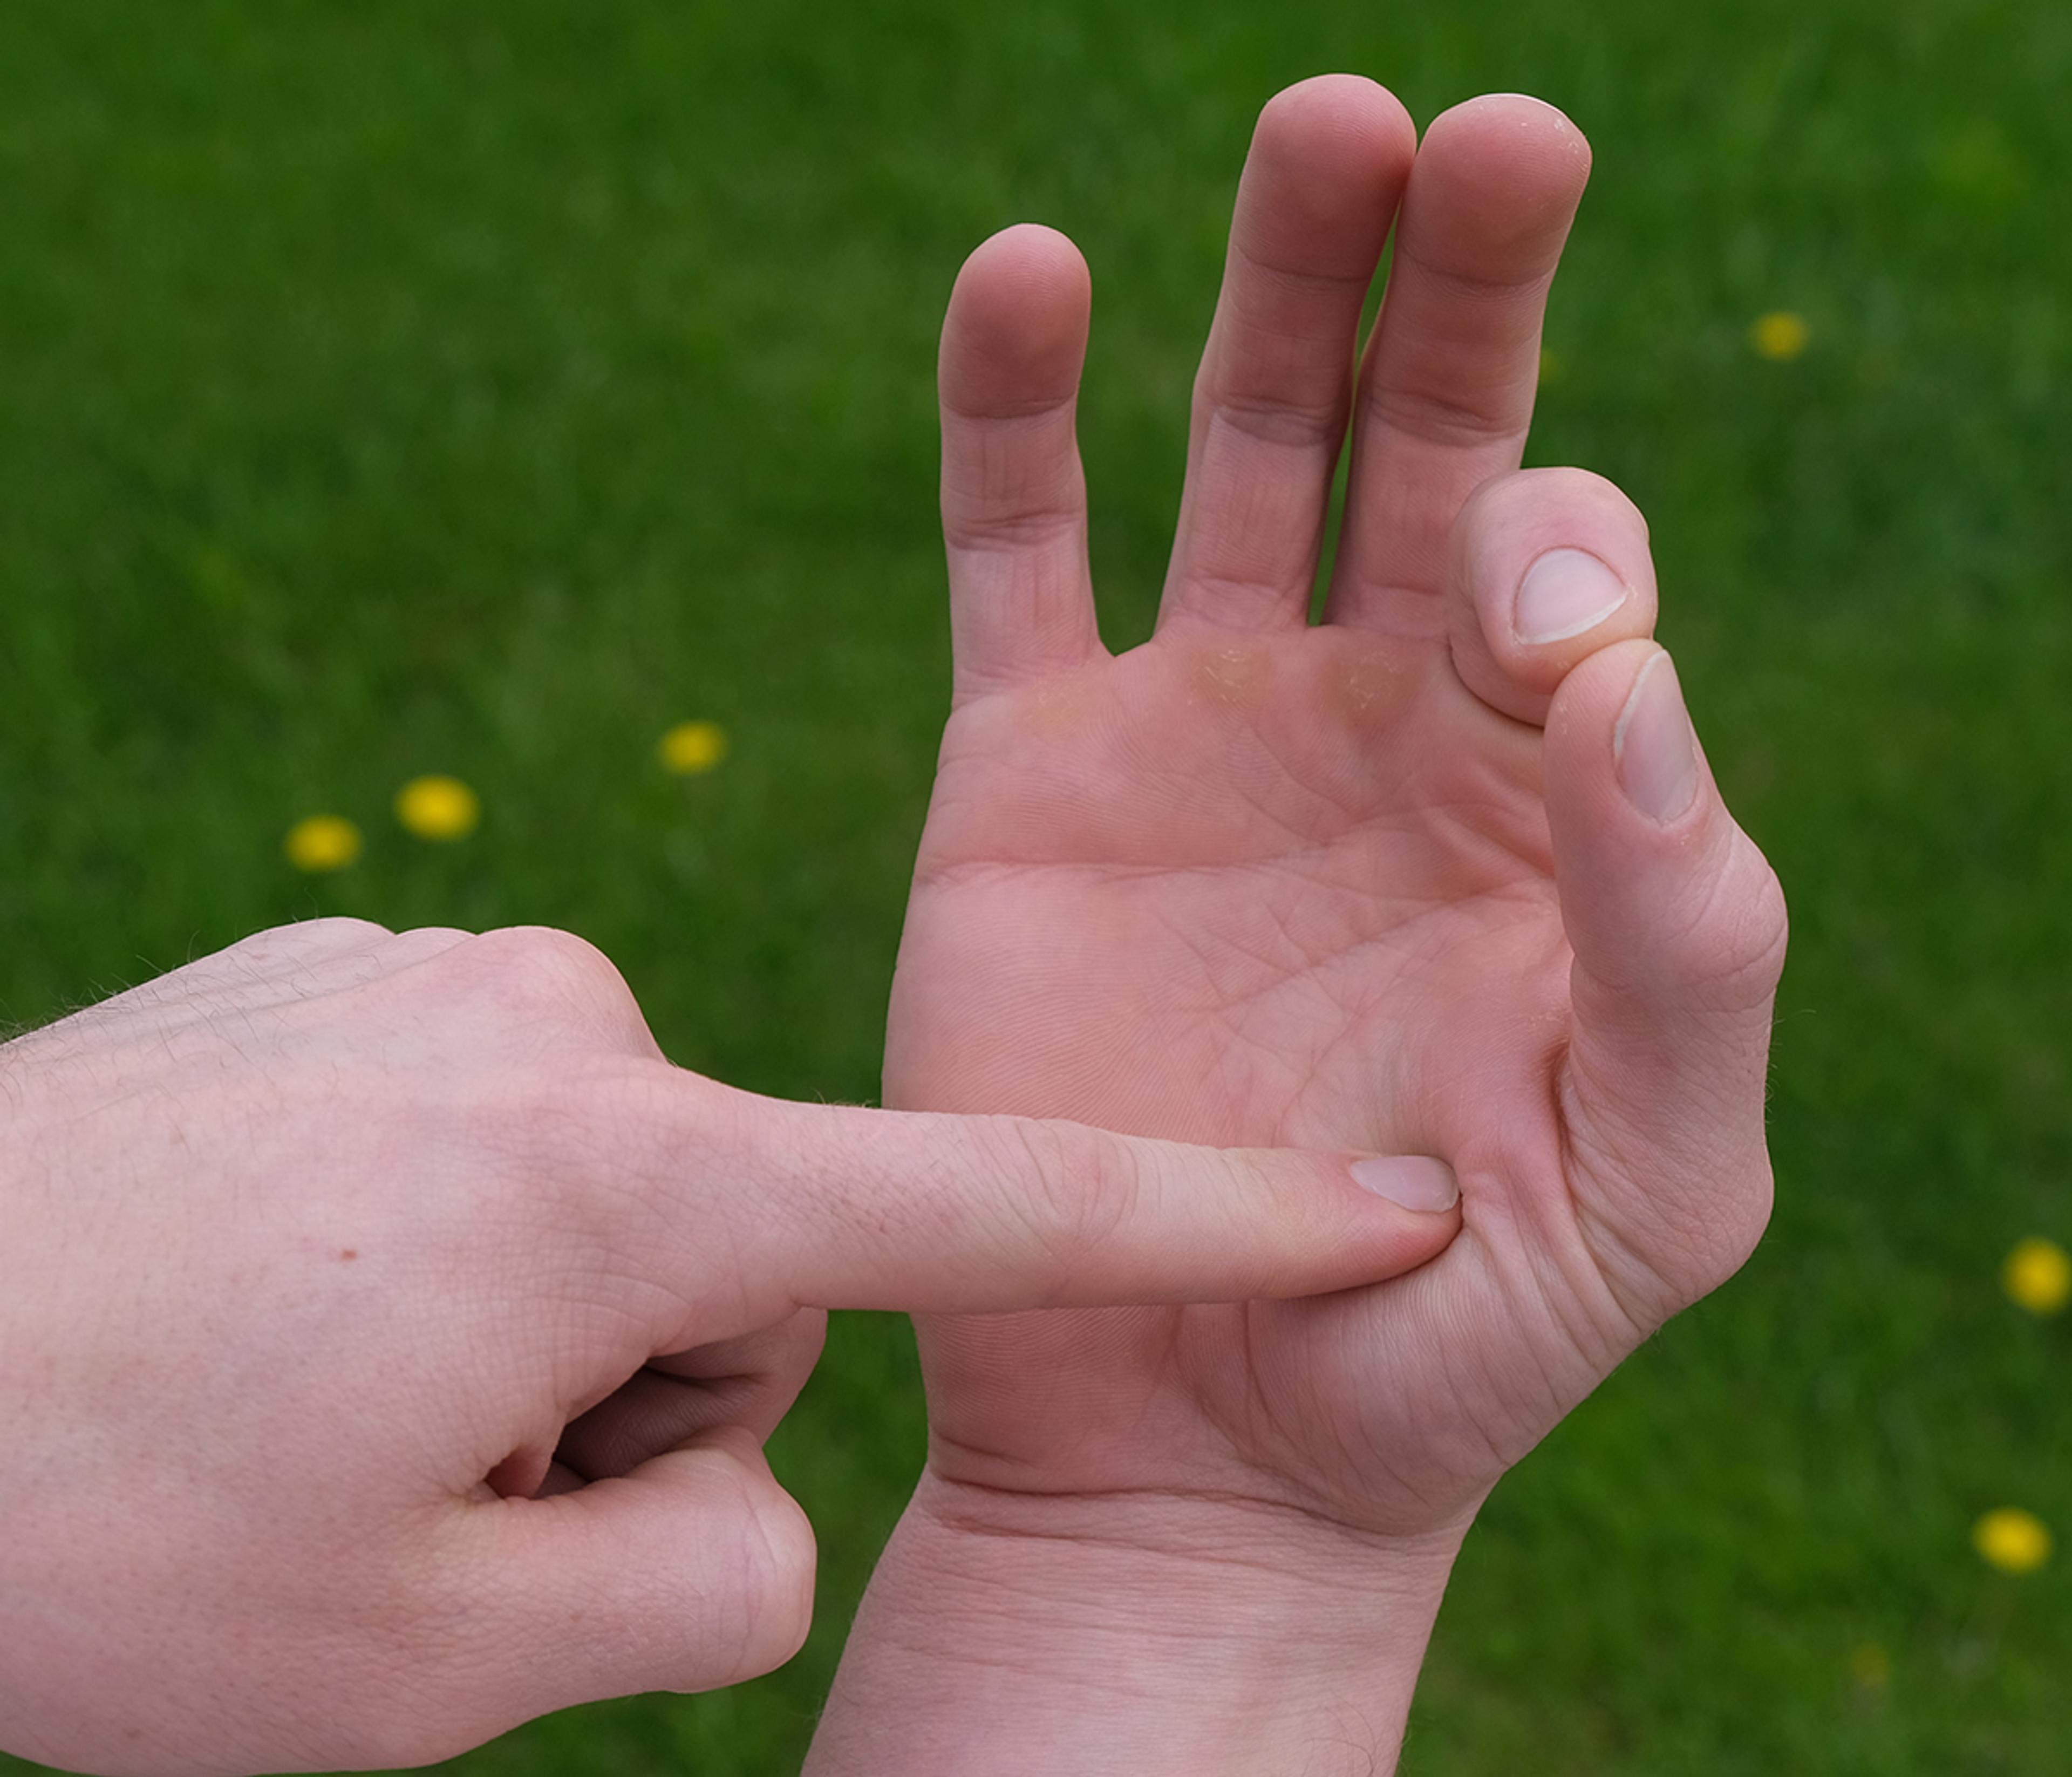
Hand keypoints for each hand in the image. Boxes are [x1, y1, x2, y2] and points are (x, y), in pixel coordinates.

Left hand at [0, 917, 1452, 1775]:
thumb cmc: (86, 1547)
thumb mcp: (443, 1665)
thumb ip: (704, 1580)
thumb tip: (756, 1472)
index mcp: (627, 1178)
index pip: (997, 1208)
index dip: (1214, 1229)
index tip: (1374, 1211)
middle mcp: (562, 1026)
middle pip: (748, 1262)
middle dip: (635, 1393)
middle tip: (410, 1487)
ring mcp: (446, 975)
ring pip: (611, 1204)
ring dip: (519, 1331)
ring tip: (310, 1393)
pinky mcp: (355, 969)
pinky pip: (491, 1134)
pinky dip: (424, 1249)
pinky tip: (258, 1298)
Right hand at [812, 75, 1784, 1771]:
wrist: (1199, 1451)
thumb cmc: (1446, 1343)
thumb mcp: (1653, 1181)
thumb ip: (1689, 941)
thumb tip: (1631, 674)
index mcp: (1538, 801)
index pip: (1581, 582)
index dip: (1577, 553)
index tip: (1536, 641)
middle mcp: (1374, 725)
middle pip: (1428, 439)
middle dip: (1461, 280)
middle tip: (1489, 132)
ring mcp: (1194, 730)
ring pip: (1241, 446)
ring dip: (1279, 281)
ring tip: (1323, 129)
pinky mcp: (1029, 768)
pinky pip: (1019, 548)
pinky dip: (1014, 409)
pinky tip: (1028, 272)